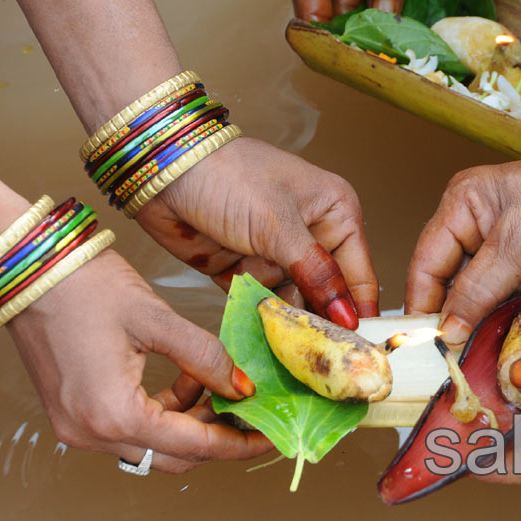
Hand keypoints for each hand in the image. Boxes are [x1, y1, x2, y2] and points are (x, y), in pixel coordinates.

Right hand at [6, 250, 271, 472]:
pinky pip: (129, 430)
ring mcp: (77, 427)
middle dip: (218, 439)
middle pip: (174, 456)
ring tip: (221, 389)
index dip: (239, 443)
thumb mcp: (157, 319)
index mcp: (114, 413)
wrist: (27, 269)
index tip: (272, 437)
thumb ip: (205, 358)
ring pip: (153, 446)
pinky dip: (162, 414)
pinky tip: (185, 383)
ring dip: (190, 424)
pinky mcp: (73, 414)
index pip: (194, 446)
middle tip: (254, 417)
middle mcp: (91, 433)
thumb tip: (243, 388)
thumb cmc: (85, 287)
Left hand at [134, 137, 377, 328]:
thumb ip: (316, 274)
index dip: (358, 312)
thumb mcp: (279, 225)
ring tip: (277, 327)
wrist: (161, 170)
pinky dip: (253, 314)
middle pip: (327, 296)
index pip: (359, 274)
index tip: (358, 350)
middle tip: (315, 350)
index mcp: (335, 214)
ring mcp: (276, 255)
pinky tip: (254, 323)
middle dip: (316, 319)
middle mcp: (311, 236)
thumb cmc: (228, 178)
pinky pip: (259, 305)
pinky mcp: (244, 270)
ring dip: (281, 316)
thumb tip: (349, 316)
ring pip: (291, 304)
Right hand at [405, 146, 520, 343]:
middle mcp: (475, 224)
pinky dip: (501, 316)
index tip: (424, 344)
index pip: (426, 263)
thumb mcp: (519, 245)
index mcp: (461, 206)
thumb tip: (447, 330)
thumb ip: (478, 289)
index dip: (423, 304)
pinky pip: (503, 296)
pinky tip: (498, 340)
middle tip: (447, 358)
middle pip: (448, 281)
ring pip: (476, 293)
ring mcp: (502, 245)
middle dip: (450, 317)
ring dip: (477, 320)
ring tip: (470, 355)